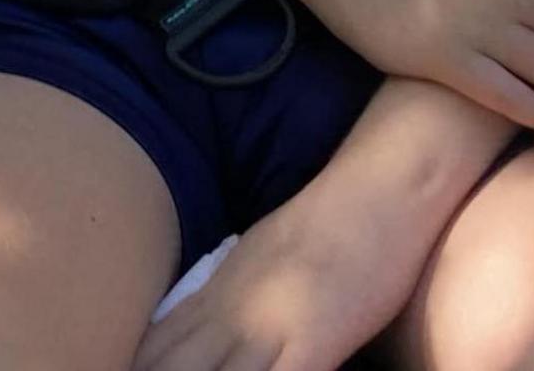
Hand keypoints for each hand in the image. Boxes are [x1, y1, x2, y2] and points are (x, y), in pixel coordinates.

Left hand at [134, 180, 445, 370]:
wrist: (383, 182)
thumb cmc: (333, 222)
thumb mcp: (259, 258)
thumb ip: (225, 297)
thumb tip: (197, 328)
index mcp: (215, 294)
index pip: (150, 350)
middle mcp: (227, 313)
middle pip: (163, 369)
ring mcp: (266, 326)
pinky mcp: (312, 340)